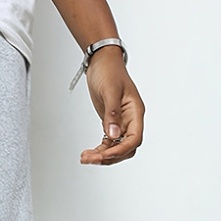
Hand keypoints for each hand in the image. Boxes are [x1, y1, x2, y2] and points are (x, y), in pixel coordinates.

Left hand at [80, 46, 144, 165]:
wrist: (102, 62)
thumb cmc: (109, 71)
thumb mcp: (109, 91)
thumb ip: (112, 113)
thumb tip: (113, 135)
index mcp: (135, 112)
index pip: (134, 138)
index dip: (120, 150)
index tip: (104, 155)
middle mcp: (130, 120)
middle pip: (125, 148)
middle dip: (109, 156)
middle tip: (90, 159)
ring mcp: (121, 122)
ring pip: (116, 148)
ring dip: (102, 156)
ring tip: (85, 157)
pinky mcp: (111, 123)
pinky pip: (108, 143)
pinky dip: (99, 150)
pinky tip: (88, 153)